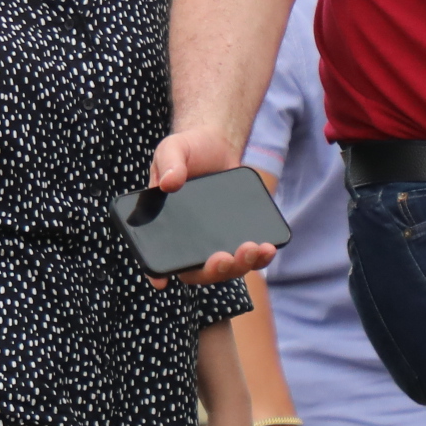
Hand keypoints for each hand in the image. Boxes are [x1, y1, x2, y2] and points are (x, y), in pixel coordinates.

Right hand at [145, 128, 280, 287]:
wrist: (216, 144)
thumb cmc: (188, 150)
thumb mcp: (173, 150)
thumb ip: (169, 163)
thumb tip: (168, 183)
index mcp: (164, 226)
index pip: (157, 256)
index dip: (157, 272)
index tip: (162, 281)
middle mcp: (189, 241)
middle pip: (198, 271)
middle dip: (213, 270)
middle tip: (225, 257)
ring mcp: (214, 241)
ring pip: (226, 268)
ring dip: (240, 266)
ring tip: (254, 248)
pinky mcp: (236, 236)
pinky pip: (248, 255)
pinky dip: (259, 257)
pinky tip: (268, 247)